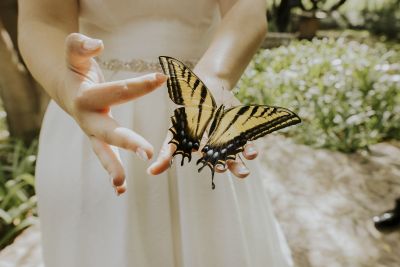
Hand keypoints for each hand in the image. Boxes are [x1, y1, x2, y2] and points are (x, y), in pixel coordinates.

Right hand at [58, 33, 166, 194]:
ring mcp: (92, 132)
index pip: (117, 91)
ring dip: (113, 168)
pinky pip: (105, 157)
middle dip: (127, 141)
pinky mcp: (98, 139)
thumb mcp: (73, 52)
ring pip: (103, 151)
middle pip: (108, 131)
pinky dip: (111, 173)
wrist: (64, 89)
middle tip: (147, 153)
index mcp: (87, 97)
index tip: (162, 78)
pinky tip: (121, 190)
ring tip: (121, 186)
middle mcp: (88, 119)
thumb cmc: (75, 70)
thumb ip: (81, 45)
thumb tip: (98, 44)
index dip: (139, 85)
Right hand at [147, 82, 258, 177]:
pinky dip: (252, 146)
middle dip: (237, 168)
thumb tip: (151, 172)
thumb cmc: (187, 114)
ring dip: (247, 160)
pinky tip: (253, 151)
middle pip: (230, 161)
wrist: (203, 88)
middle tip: (243, 173)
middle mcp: (220, 147)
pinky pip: (249, 139)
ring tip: (250, 166)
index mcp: (205, 149)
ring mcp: (232, 138)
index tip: (219, 168)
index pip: (212, 162)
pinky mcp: (242, 129)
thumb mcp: (175, 132)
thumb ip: (166, 153)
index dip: (217, 166)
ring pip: (241, 154)